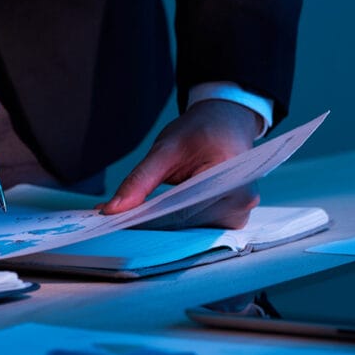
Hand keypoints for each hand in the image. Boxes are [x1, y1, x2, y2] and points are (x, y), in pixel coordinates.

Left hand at [97, 100, 263, 228]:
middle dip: (151, 224)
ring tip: (134, 219)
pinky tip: (155, 218)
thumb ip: (140, 179)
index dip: (148, 219)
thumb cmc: (200, 131)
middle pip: (187, 225)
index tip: (118, 222)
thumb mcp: (165, 148)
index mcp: (232, 180)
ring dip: (163, 227)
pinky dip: (175, 225)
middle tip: (116, 221)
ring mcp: (238, 214)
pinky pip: (197, 228)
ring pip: (191, 231)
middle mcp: (241, 203)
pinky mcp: (230, 220)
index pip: (183, 211)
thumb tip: (113, 209)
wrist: (226, 122)